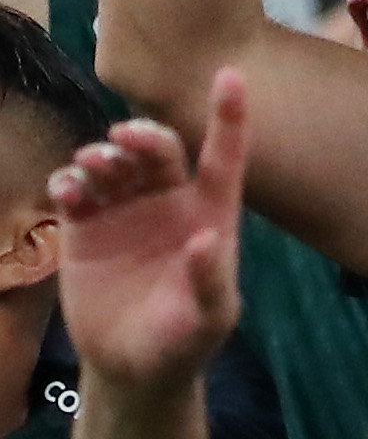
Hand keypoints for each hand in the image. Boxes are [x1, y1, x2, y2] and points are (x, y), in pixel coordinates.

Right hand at [52, 68, 246, 392]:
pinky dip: (69, 182)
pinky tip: (66, 188)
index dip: (229, 115)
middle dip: (144, 136)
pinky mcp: (86, 229)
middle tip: (124, 138)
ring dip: (103, 156)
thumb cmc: (185, 338)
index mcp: (211, 211)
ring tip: (92, 164)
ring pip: (116, 165)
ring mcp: (126, 211)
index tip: (230, 74)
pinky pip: (76, 192)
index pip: (225, 154)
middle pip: (160, 151)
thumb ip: (210, 281)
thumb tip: (206, 240)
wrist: (132, 365)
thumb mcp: (208, 317)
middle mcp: (169, 201)